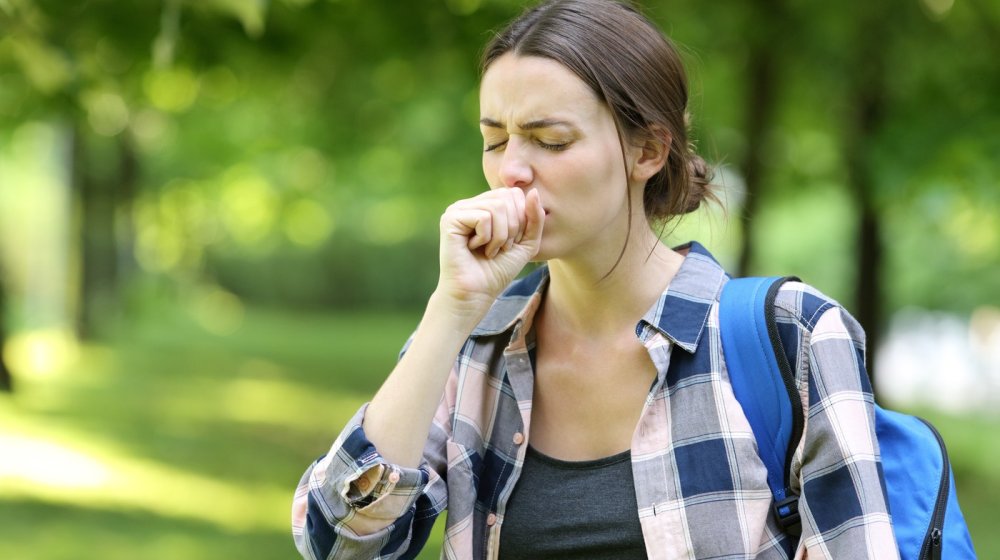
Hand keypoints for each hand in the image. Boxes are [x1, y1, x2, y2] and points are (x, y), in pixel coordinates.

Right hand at [436, 188, 544, 313]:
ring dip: (500, 236)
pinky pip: (484, 217)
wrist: (475, 294)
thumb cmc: (498, 271)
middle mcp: (471, 203)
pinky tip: (474, 248)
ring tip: (489, 250)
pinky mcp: (450, 219)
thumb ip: (534, 218)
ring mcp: (458, 209)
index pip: (515, 194)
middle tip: (499, 248)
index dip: (521, 220)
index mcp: (486, 205)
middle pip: (507, 197)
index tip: (509, 243)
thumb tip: (534, 191)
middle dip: (512, 228)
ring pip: (497, 207)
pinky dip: (487, 238)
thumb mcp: (526, 243)